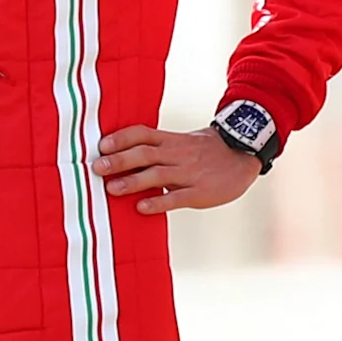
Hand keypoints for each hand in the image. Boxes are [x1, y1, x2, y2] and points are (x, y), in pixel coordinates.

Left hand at [93, 125, 258, 214]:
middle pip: (145, 153)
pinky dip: (157, 202)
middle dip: (119, 160)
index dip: (121, 139)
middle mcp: (178, 153)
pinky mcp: (200, 192)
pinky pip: (176, 197)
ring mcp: (189, 173)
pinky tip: (141, 207)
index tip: (101, 146)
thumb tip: (124, 158)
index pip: (142, 133)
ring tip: (111, 188)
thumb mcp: (183, 142)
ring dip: (132, 181)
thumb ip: (158, 149)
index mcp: (172, 140)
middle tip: (97, 167)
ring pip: (157, 174)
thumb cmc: (207, 151)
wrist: (244, 156)